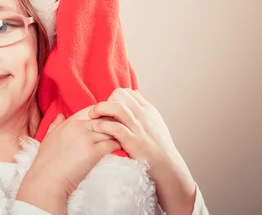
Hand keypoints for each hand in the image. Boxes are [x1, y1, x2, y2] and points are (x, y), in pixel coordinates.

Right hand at [16, 107, 119, 212]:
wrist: (47, 179)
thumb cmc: (45, 160)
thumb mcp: (48, 137)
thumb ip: (55, 123)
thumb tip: (60, 114)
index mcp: (70, 122)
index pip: (92, 110)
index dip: (102, 113)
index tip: (107, 121)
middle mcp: (80, 127)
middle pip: (104, 118)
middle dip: (114, 123)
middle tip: (122, 130)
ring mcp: (87, 139)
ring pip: (111, 129)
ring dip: (119, 134)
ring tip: (125, 139)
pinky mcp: (94, 153)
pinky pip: (112, 144)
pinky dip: (119, 145)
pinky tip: (122, 149)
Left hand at [89, 88, 196, 214]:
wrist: (169, 169)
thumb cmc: (159, 148)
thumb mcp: (155, 123)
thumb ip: (143, 108)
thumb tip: (133, 94)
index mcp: (148, 110)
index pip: (126, 92)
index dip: (113, 98)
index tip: (107, 109)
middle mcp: (144, 116)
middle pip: (120, 94)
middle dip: (106, 101)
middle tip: (98, 112)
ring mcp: (139, 129)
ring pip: (117, 107)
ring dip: (101, 109)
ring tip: (92, 116)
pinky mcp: (134, 142)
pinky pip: (116, 128)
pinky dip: (104, 126)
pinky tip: (97, 128)